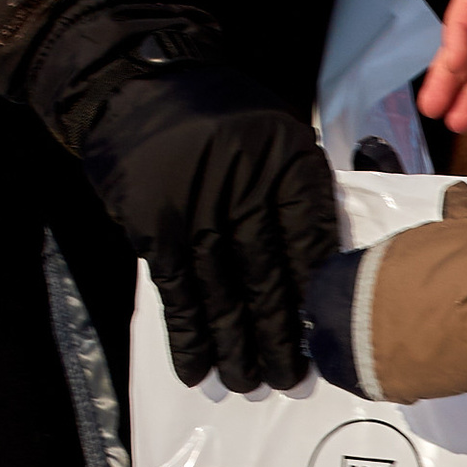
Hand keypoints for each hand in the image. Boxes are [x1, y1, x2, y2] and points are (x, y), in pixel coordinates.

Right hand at [76, 64, 342, 394]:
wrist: (138, 83)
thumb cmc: (218, 114)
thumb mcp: (277, 135)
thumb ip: (298, 192)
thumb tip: (319, 264)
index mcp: (286, 164)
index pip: (310, 240)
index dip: (318, 293)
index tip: (328, 332)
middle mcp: (244, 190)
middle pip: (269, 277)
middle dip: (281, 335)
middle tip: (290, 378)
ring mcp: (196, 211)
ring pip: (222, 294)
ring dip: (236, 346)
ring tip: (249, 383)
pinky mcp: (154, 228)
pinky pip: (176, 292)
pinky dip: (187, 334)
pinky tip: (197, 366)